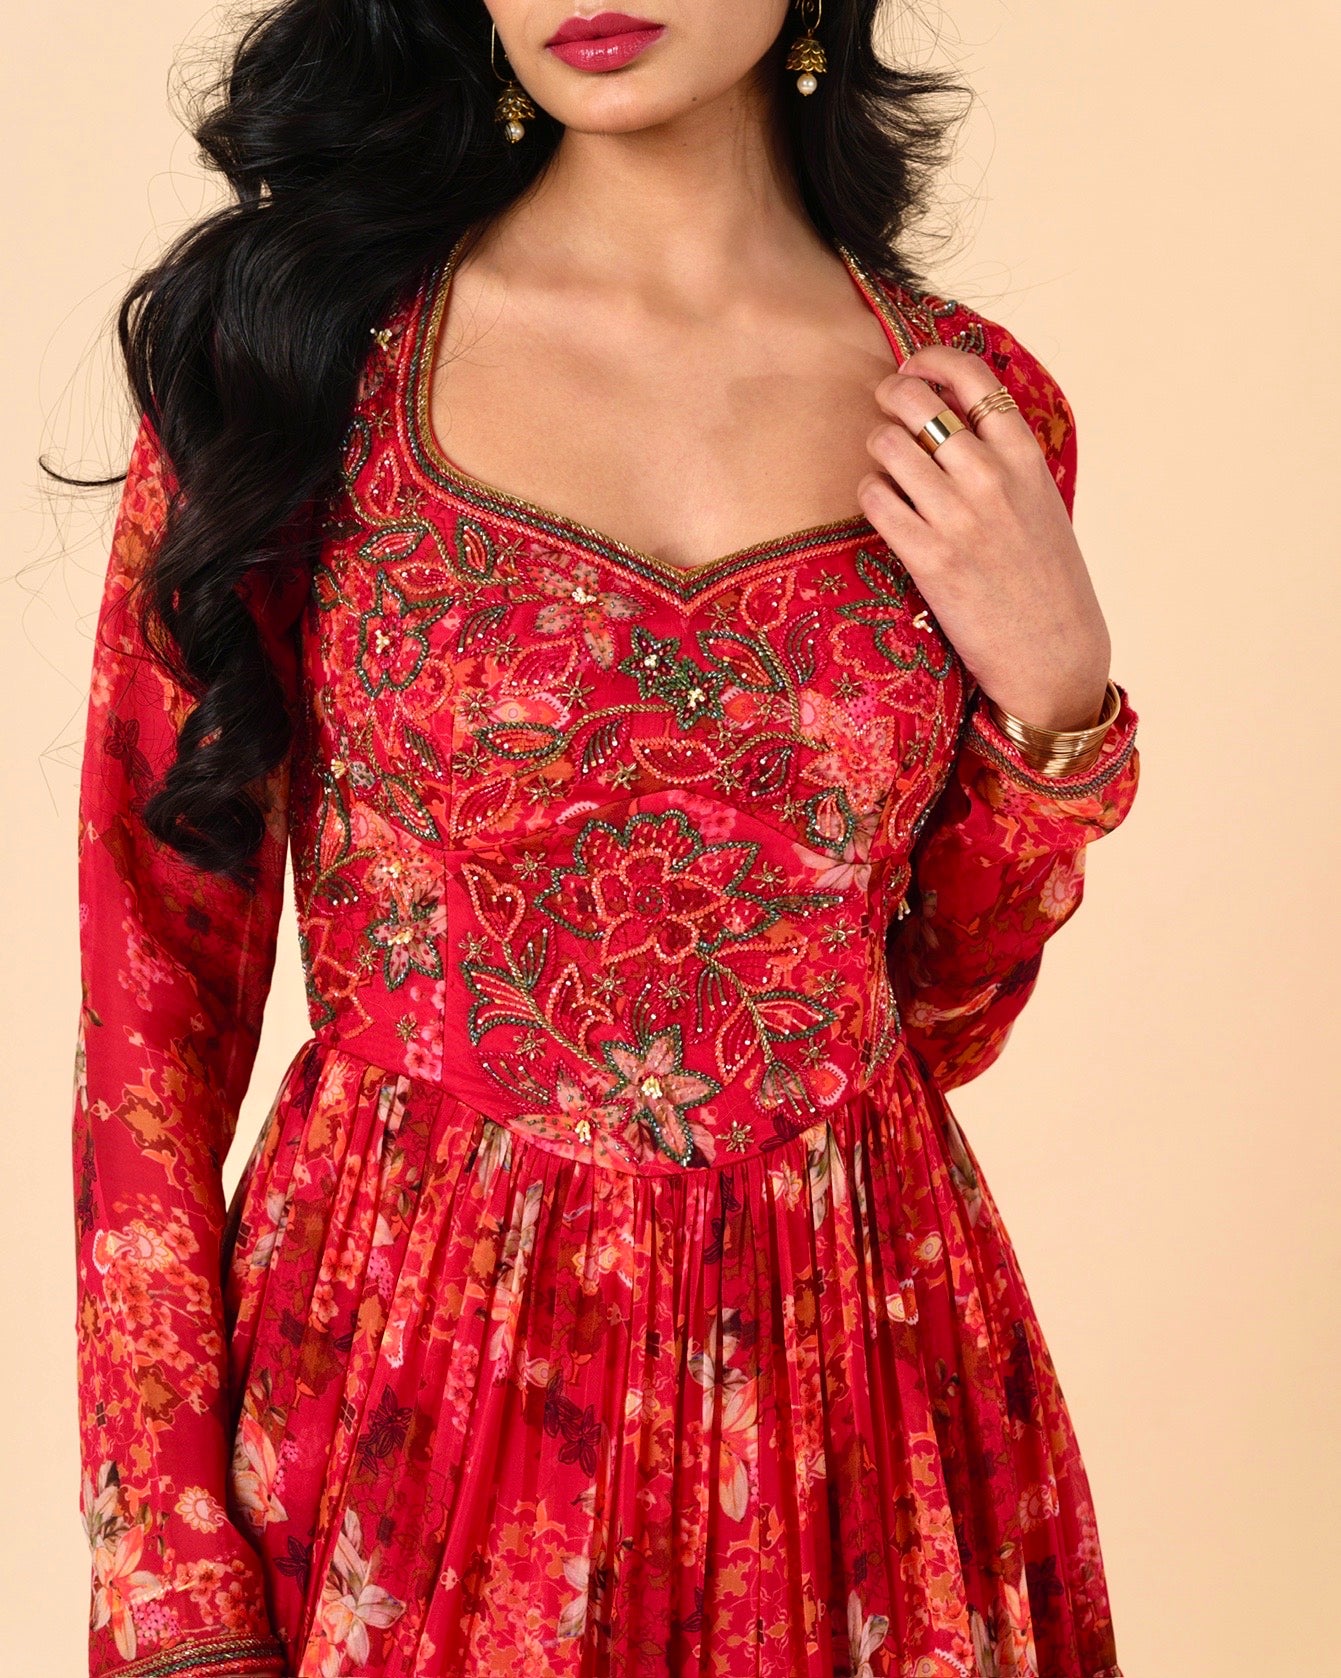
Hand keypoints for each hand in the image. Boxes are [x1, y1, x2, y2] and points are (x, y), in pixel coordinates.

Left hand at [856, 345, 1110, 730]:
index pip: (971, 376)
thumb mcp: (1041, 502)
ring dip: (876, 449)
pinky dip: (870, 494)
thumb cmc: (1046, 579)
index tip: (911, 369)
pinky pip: (875, 499)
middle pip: (917, 402)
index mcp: (1024, 456)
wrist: (1053, 652)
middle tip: (885, 413)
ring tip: (887, 467)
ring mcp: (958, 516)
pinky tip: (883, 506)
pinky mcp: (928, 557)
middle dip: (890, 397)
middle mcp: (991, 477)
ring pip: (888, 445)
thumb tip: (956, 416)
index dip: (930, 360)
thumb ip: (1005, 458)